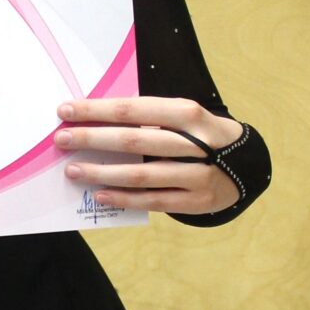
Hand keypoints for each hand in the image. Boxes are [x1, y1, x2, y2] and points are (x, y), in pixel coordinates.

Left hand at [55, 95, 243, 217]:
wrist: (247, 164)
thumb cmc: (200, 135)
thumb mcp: (183, 117)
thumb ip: (148, 117)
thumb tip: (95, 120)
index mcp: (188, 113)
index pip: (133, 109)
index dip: (97, 110)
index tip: (65, 110)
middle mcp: (196, 142)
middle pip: (135, 140)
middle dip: (93, 139)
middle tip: (61, 140)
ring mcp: (199, 174)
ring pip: (142, 174)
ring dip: (103, 172)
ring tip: (73, 171)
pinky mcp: (197, 200)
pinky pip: (153, 200)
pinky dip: (124, 198)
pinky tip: (100, 194)